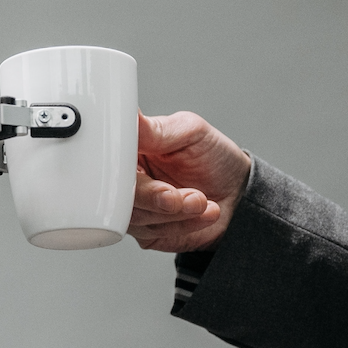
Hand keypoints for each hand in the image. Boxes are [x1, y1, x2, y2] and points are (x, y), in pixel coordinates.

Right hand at [129, 111, 252, 252]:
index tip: (140, 172)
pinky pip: (152, 233)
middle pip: (116, 192)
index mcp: (130, 149)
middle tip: (176, 195)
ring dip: (173, 213)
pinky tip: (204, 213)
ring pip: (134, 217)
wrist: (239, 195)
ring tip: (201, 201)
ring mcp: (135, 206)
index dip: (119, 167)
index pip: (108, 157)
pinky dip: (181, 225)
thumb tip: (126, 114)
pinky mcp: (146, 231)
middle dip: (151, 197)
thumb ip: (153, 129)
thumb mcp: (189, 131)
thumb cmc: (214, 157)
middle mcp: (128, 178)